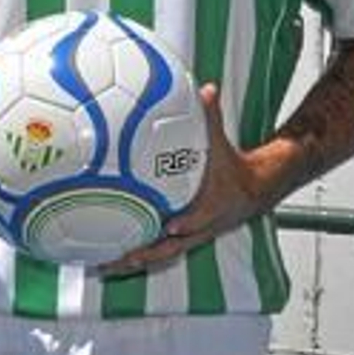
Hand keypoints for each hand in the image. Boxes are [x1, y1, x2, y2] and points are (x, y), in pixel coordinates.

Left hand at [100, 84, 265, 275]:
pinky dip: (133, 253)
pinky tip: (108, 254)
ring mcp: (187, 237)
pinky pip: (154, 250)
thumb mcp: (222, 142)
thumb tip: (206, 87)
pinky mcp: (180, 239)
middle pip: (169, 250)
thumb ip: (212, 116)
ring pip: (157, 257)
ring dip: (131, 263)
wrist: (253, 191)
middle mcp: (197, 228)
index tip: (169, 226)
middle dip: (142, 256)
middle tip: (115, 259)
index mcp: (210, 207)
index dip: (186, 224)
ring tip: (100, 267)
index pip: (199, 218)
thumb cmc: (232, 169)